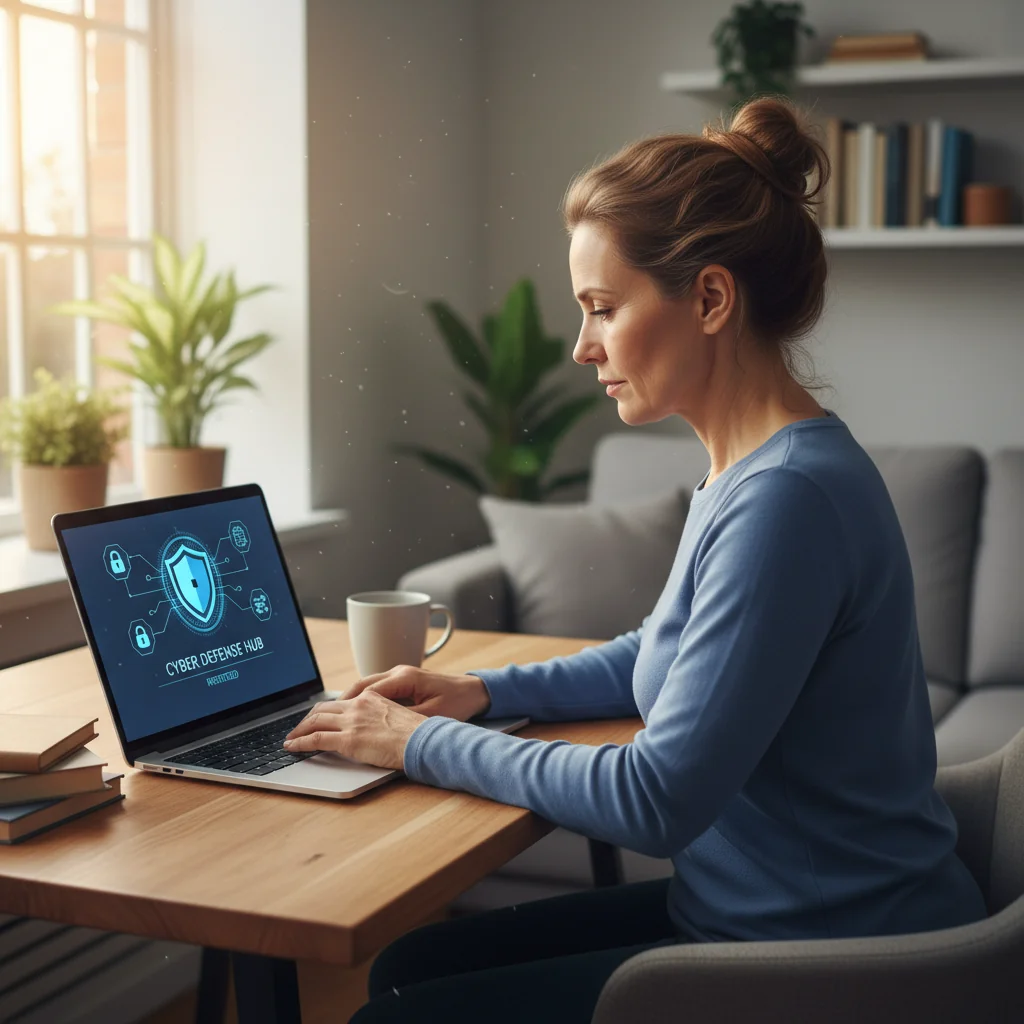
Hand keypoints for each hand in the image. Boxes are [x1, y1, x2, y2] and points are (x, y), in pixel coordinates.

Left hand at [283, 690, 425, 769]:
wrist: (423, 741)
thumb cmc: (418, 734)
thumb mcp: (399, 717)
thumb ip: (382, 718)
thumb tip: (375, 729)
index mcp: (372, 698)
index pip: (341, 701)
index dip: (326, 710)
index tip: (319, 717)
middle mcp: (358, 705)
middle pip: (323, 708)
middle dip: (308, 718)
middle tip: (299, 728)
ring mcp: (352, 722)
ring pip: (315, 721)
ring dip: (299, 730)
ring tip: (291, 738)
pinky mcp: (348, 740)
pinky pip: (315, 740)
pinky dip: (300, 743)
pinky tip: (292, 747)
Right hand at [338, 664, 491, 721]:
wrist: (477, 691)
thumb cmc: (458, 702)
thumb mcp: (433, 716)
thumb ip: (406, 721)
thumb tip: (381, 731)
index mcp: (404, 678)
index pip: (367, 691)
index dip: (347, 706)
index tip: (330, 719)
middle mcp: (398, 672)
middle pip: (360, 686)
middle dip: (339, 703)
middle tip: (318, 719)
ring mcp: (400, 676)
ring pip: (365, 686)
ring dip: (348, 701)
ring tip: (330, 717)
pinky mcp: (403, 682)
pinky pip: (375, 690)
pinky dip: (361, 700)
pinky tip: (354, 713)